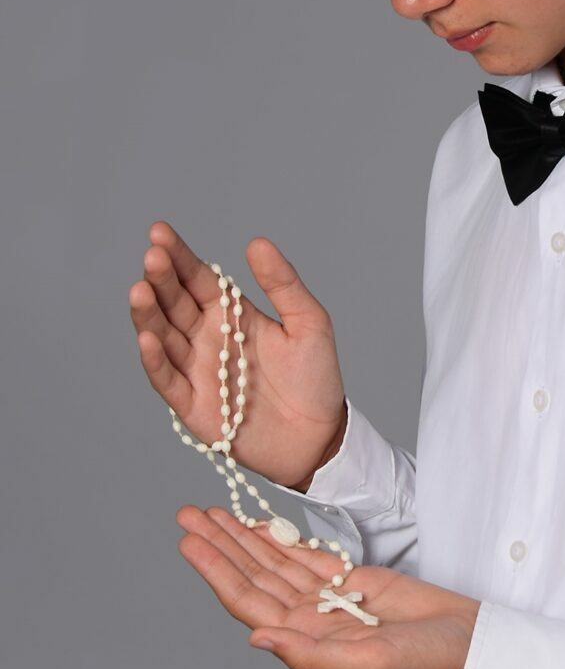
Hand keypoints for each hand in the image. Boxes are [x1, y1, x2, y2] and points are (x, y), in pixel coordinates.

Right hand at [130, 222, 347, 489]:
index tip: (159, 232)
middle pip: (174, 304)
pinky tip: (148, 338)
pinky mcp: (192, 406)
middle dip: (161, 280)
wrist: (320, 437)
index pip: (196, 279)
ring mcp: (196, 371)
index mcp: (231, 314)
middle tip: (154, 256)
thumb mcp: (308, 323)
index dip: (178, 256)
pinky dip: (155, 360)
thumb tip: (256, 242)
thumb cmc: (316, 378)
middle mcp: (207, 339)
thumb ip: (283, 284)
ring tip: (141, 290)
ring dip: (149, 315)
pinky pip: (168, 380)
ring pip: (163, 338)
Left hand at [176, 504, 479, 668]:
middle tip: (187, 514)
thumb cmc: (426, 662)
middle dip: (220, 545)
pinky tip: (259, 524)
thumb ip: (311, 656)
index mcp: (307, 642)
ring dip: (243, 538)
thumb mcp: (368, 663)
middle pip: (253, 577)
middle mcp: (310, 620)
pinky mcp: (354, 580)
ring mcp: (329, 599)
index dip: (217, 570)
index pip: (249, 601)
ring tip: (211, 512)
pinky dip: (282, 539)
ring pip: (275, 563)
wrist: (470, 644)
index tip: (190, 541)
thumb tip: (257, 639)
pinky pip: (307, 557)